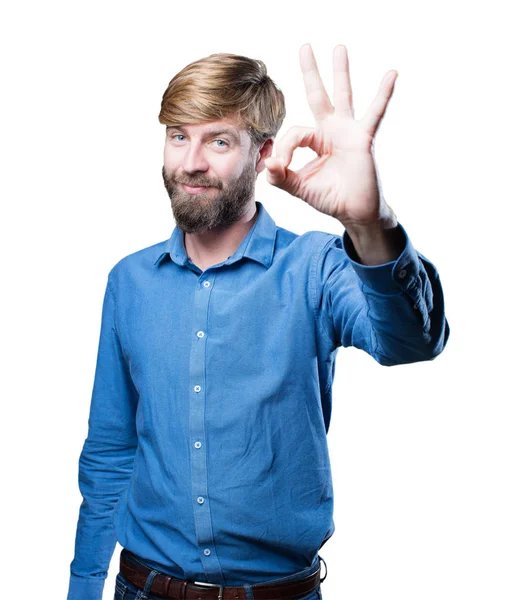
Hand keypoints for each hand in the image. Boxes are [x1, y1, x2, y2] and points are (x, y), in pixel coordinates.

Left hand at [265, 44, 397, 227]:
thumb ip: (282, 178)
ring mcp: (348, 132)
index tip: (281, 165)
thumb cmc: (330, 198)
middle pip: (317, 96)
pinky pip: (375, 113)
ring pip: (343, 96)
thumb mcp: (300, 188)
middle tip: (304, 47)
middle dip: (310, 72)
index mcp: (315, 141)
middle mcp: (331, 131)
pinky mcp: (363, 139)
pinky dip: (383, 94)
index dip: (285, 148)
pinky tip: (391, 74)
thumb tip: (269, 163)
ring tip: (338, 48)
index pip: (295, 133)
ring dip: (340, 72)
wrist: (354, 212)